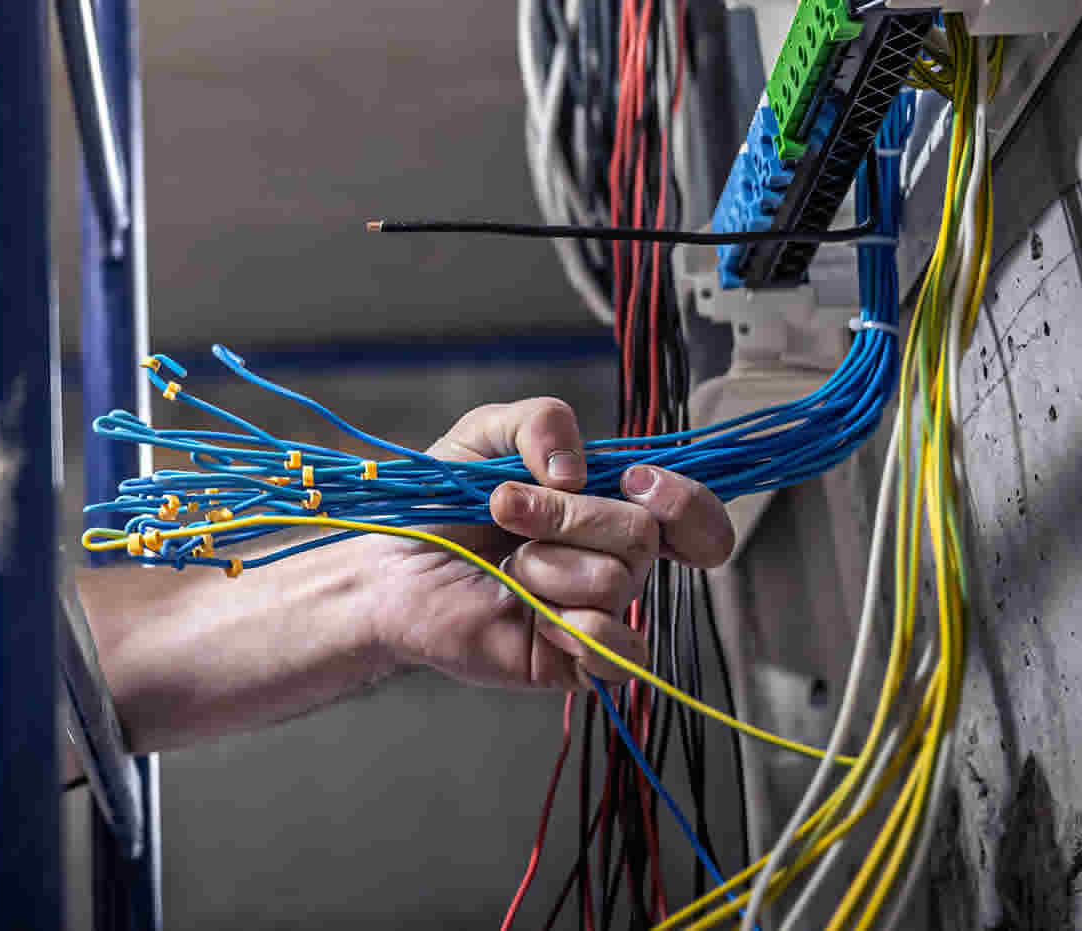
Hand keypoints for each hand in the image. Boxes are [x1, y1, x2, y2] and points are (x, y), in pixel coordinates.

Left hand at [365, 397, 734, 690]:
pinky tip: (534, 614)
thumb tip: (577, 470)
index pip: (692, 514)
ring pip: (616, 582)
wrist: (389, 567)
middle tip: (505, 510)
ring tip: (508, 568)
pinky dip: (578, 627)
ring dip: (547, 565)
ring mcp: (597, 610)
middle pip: (642, 535)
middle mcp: (613, 558)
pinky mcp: (577, 660)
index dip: (684, 500)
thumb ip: (540, 421)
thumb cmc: (439, 503)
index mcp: (607, 504)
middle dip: (567, 515)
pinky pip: (619, 652)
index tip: (635, 482)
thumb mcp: (485, 434)